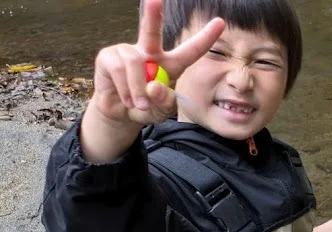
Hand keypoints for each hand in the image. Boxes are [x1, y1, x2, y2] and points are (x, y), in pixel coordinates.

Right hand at [89, 0, 223, 125]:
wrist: (121, 114)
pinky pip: (119, 70)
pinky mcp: (108, 57)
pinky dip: (125, 89)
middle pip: (150, 31)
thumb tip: (153, 86)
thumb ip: (164, 102)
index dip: (205, 37)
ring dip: (138, 88)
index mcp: (170, 64)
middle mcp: (148, 52)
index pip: (190, 51)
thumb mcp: (161, 110)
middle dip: (152, 15)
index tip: (221, 23)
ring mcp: (126, 52)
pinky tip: (127, 99)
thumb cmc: (146, 108)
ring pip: (135, 63)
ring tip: (139, 104)